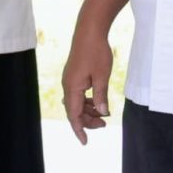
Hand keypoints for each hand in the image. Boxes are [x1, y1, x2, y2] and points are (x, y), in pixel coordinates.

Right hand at [61, 24, 112, 142]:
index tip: (85, 142)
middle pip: (74, 111)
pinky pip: (77, 94)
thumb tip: (102, 113)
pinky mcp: (73, 75)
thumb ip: (101, 96)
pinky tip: (98, 101)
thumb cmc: (96, 52)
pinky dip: (87, 101)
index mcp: (72, 88)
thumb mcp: (102, 76)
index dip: (79, 130)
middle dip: (88, 120)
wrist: (89, 31)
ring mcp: (69, 80)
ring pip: (76, 102)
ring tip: (104, 113)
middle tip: (105, 124)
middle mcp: (67, 85)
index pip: (74, 115)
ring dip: (88, 110)